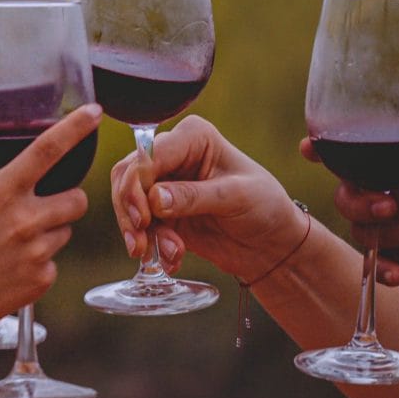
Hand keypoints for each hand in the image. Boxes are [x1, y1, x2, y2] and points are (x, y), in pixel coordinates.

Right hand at [0, 104, 98, 339]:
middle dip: (66, 200)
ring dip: (48, 234)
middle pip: (77, 199)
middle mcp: (24, 220)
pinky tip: (7, 271)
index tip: (94, 112)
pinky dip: (37, 266)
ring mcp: (35, 254)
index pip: (46, 150)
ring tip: (11, 245)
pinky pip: (52, 265)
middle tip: (40, 208)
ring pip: (64, 233)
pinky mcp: (40, 282)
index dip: (75, 128)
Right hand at [111, 115, 306, 282]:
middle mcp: (174, 155)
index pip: (149, 155)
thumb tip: (154, 199)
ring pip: (127, 201)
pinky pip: (139, 226)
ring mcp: (164, 184)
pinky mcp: (160, 213)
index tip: (143, 218)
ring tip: (171, 254)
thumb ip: (194, 196)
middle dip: (131, 211)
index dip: (137, 185)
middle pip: (128, 175)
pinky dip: (150, 245)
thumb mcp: (235, 198)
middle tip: (140, 242)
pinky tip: (172, 260)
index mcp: (194, 137)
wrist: (271, 244)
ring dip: (141, 233)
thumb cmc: (265, 207)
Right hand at [304, 100, 398, 301]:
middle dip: (361, 202)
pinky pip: (376, 266)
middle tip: (391, 208)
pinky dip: (384, 271)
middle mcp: (395, 196)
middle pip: (349, 195)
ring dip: (391, 237)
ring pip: (363, 231)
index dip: (330, 151)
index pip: (359, 155)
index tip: (309, 147)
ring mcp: (396, 229)